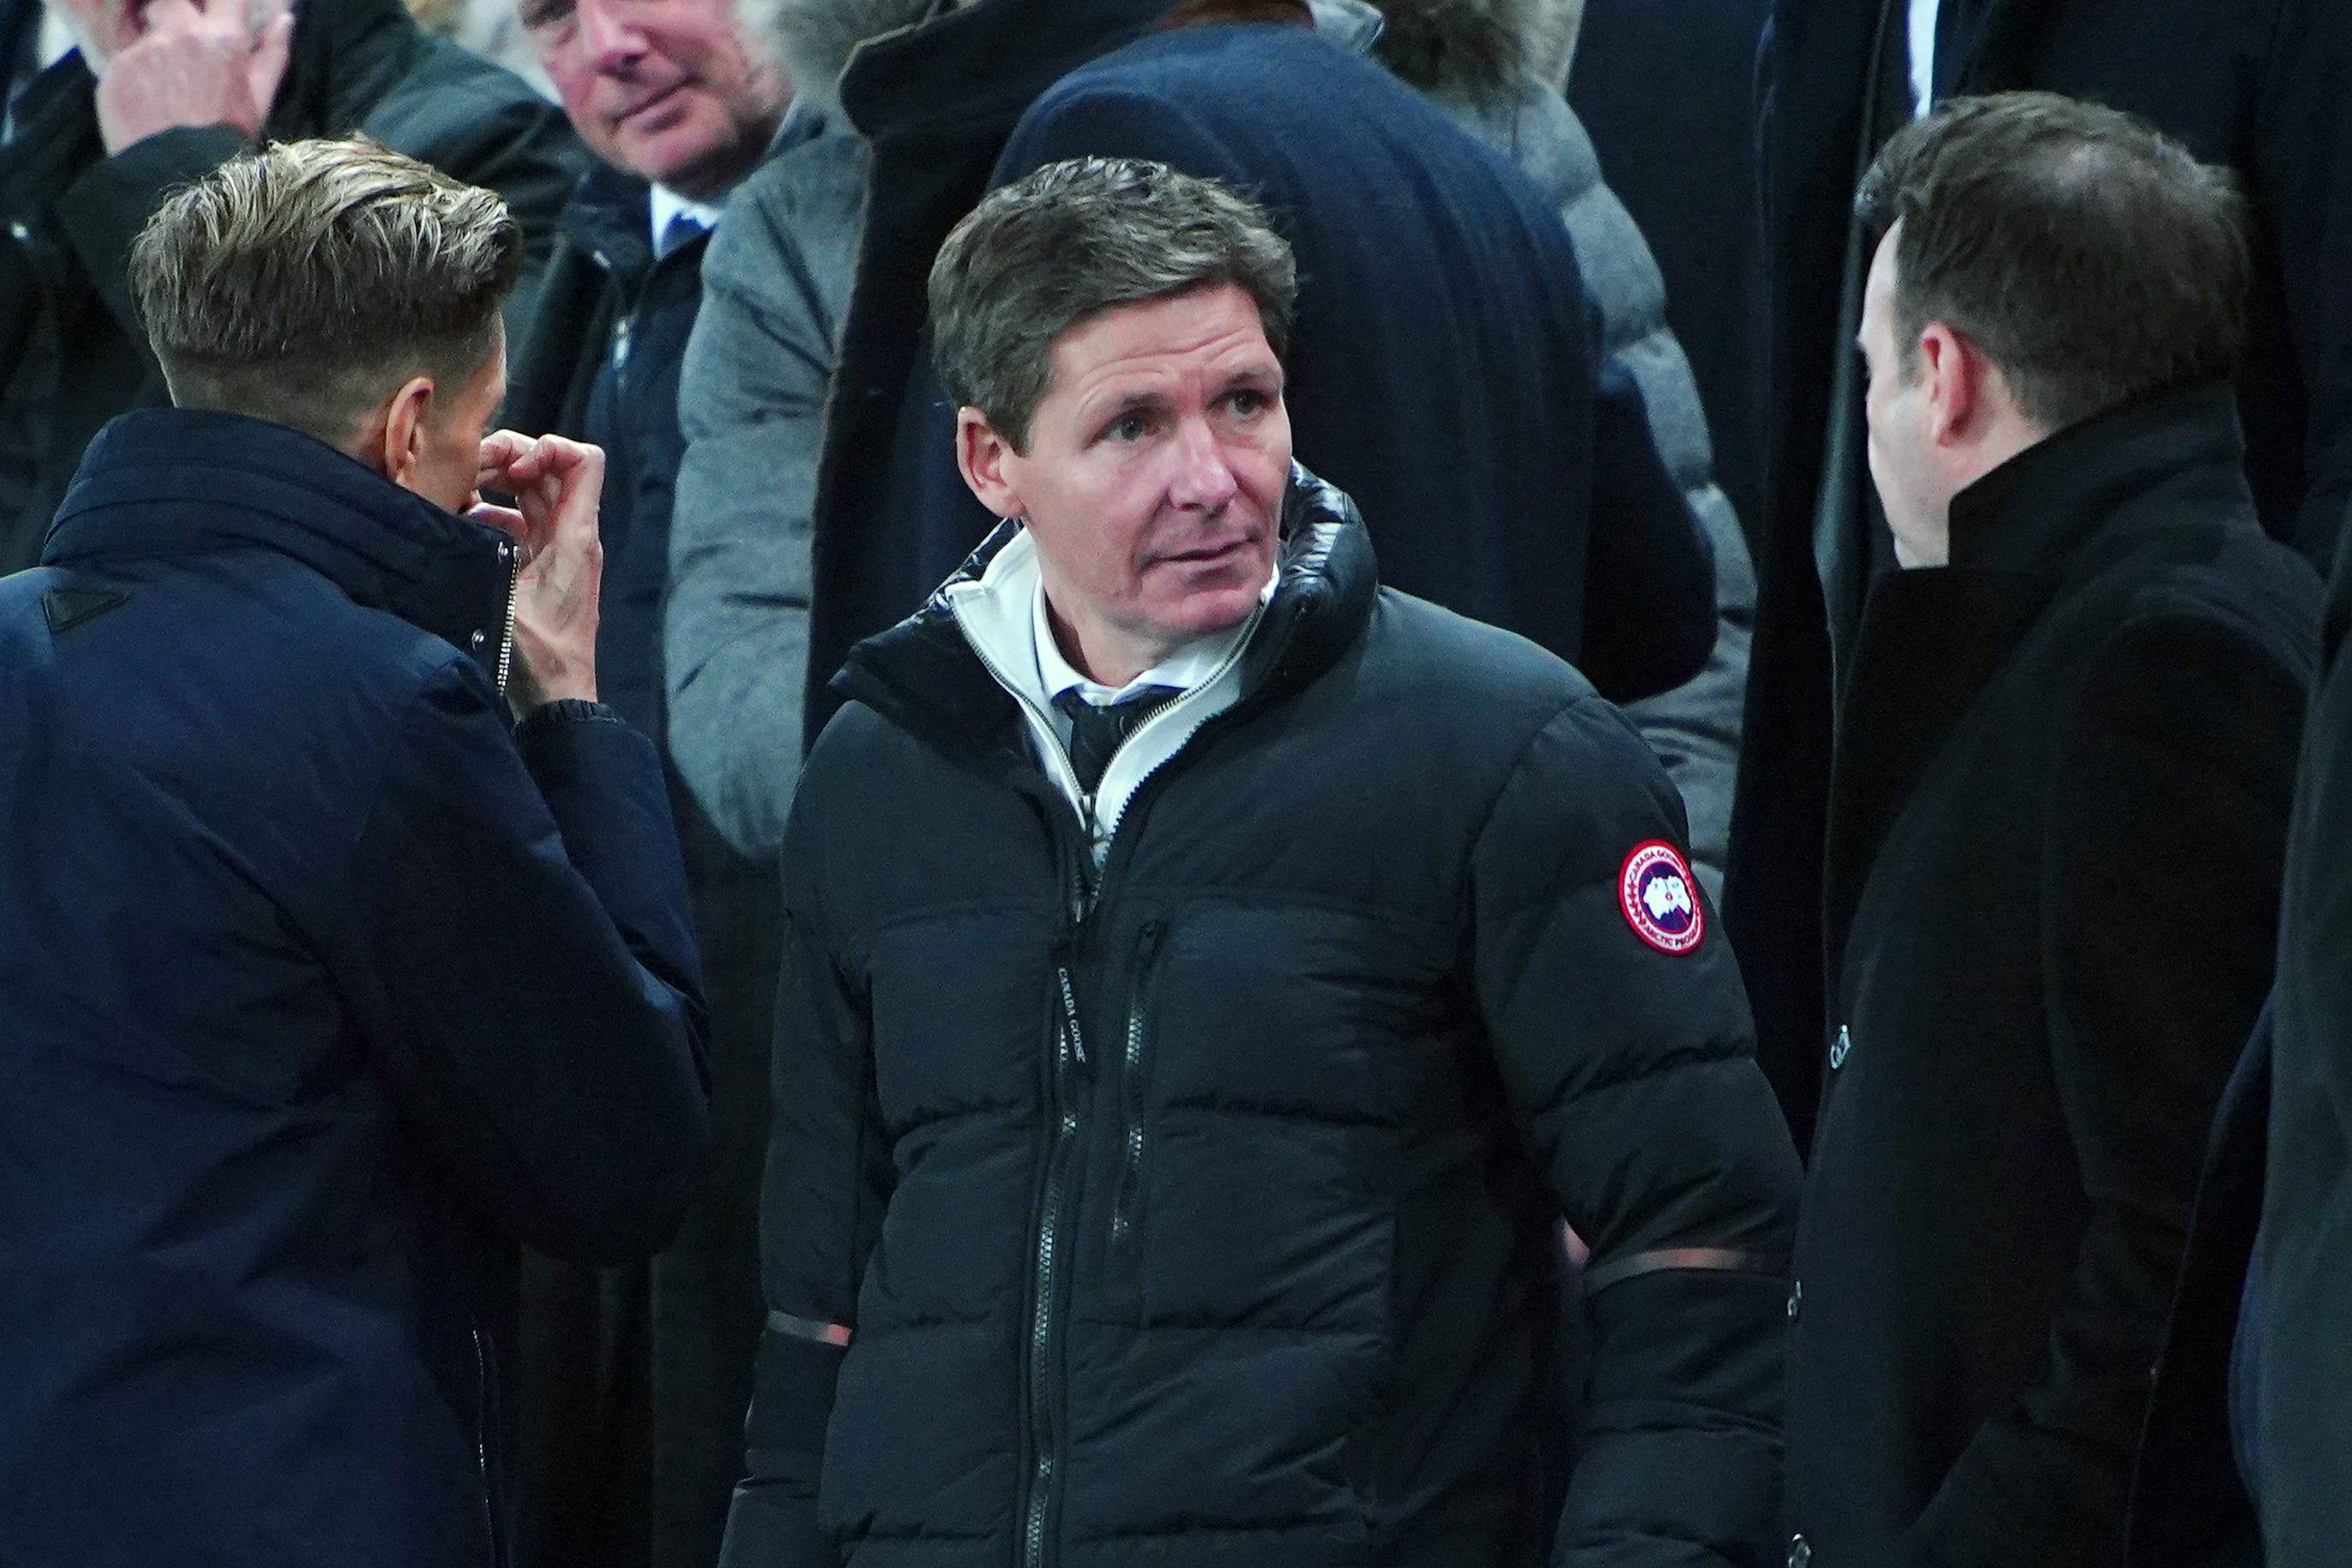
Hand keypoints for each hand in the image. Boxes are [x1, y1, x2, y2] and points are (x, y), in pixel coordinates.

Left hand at [94, 0, 292, 153]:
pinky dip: (134, 74)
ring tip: (163, 79)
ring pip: (146, 29)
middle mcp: (181, 33)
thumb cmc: (227, 139)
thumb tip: (286, 20)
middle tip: (182, 42)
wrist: (180, 177)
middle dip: (176, 12)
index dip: (217, 2)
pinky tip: (145, 101)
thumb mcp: (260, 100)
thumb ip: (272, 55)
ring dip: (155, 44)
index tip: (215, 14)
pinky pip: (125, 60)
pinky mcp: (116, 68)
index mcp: (223, 39)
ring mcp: (145, 49)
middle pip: (171, 1)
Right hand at [472, 431, 606, 710]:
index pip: (583, 460)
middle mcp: (572, 536)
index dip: (547, 448)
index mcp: (575, 536)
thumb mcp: (504, 598)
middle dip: (507, 458)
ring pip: (530, 493)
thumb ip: (480, 549)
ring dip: (494, 484)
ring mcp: (556, 550)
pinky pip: (517, 521)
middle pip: (549, 468)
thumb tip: (443, 509)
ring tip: (455, 494)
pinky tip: (460, 526)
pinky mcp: (539, 566)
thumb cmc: (539, 657)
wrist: (556, 699)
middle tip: (468, 473)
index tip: (510, 468)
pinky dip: (490, 513)